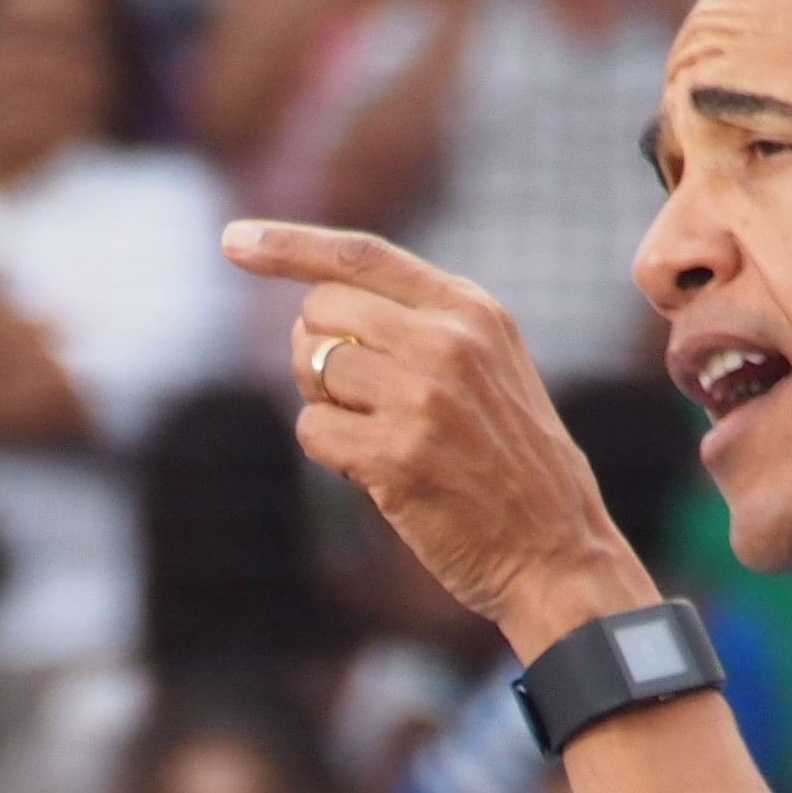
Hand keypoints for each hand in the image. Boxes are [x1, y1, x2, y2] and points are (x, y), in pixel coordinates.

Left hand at [224, 220, 656, 655]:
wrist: (558, 551)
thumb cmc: (509, 463)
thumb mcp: (490, 366)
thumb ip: (422, 323)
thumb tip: (313, 307)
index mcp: (473, 310)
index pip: (362, 255)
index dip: (289, 245)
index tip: (233, 241)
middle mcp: (450, 342)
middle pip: (321, 310)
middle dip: (316, 351)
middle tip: (356, 399)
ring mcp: (425, 398)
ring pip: (314, 369)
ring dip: (327, 406)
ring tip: (382, 438)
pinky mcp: (399, 456)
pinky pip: (313, 429)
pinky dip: (331, 452)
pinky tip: (380, 473)